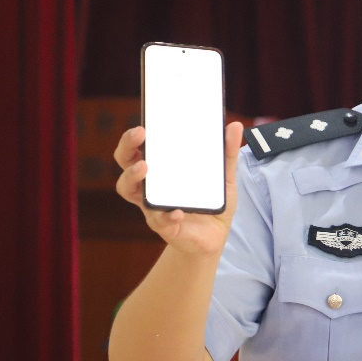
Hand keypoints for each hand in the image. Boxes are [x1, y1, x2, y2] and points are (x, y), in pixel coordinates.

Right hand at [113, 121, 244, 255]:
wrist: (215, 237)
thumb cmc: (211, 201)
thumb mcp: (224, 176)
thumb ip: (227, 153)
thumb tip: (235, 126)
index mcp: (161, 168)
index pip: (139, 147)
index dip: (133, 136)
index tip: (143, 123)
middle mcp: (150, 185)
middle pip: (126, 162)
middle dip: (127, 146)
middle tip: (139, 134)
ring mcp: (153, 206)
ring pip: (128, 190)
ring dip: (132, 176)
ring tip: (144, 167)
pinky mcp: (165, 226)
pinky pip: (159, 220)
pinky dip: (167, 215)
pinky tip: (177, 211)